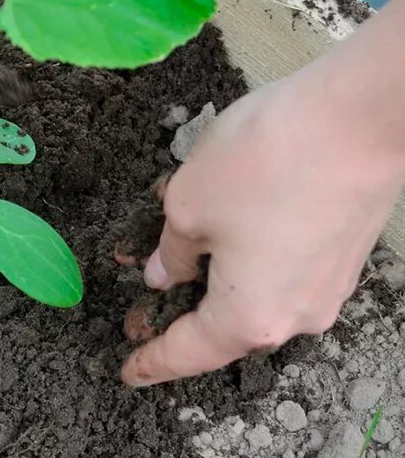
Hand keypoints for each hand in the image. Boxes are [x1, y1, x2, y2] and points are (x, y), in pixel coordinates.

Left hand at [121, 70, 404, 386]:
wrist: (358, 116)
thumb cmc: (264, 162)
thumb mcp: (186, 205)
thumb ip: (171, 251)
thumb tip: (166, 274)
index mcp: (249, 317)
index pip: (189, 353)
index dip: (153, 361)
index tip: (129, 372)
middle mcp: (295, 316)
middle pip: (224, 328)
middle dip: (180, 315)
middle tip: (141, 310)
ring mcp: (327, 287)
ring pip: (255, 295)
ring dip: (213, 278)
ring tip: (176, 252)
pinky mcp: (343, 253)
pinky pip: (282, 271)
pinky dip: (246, 259)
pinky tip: (222, 224)